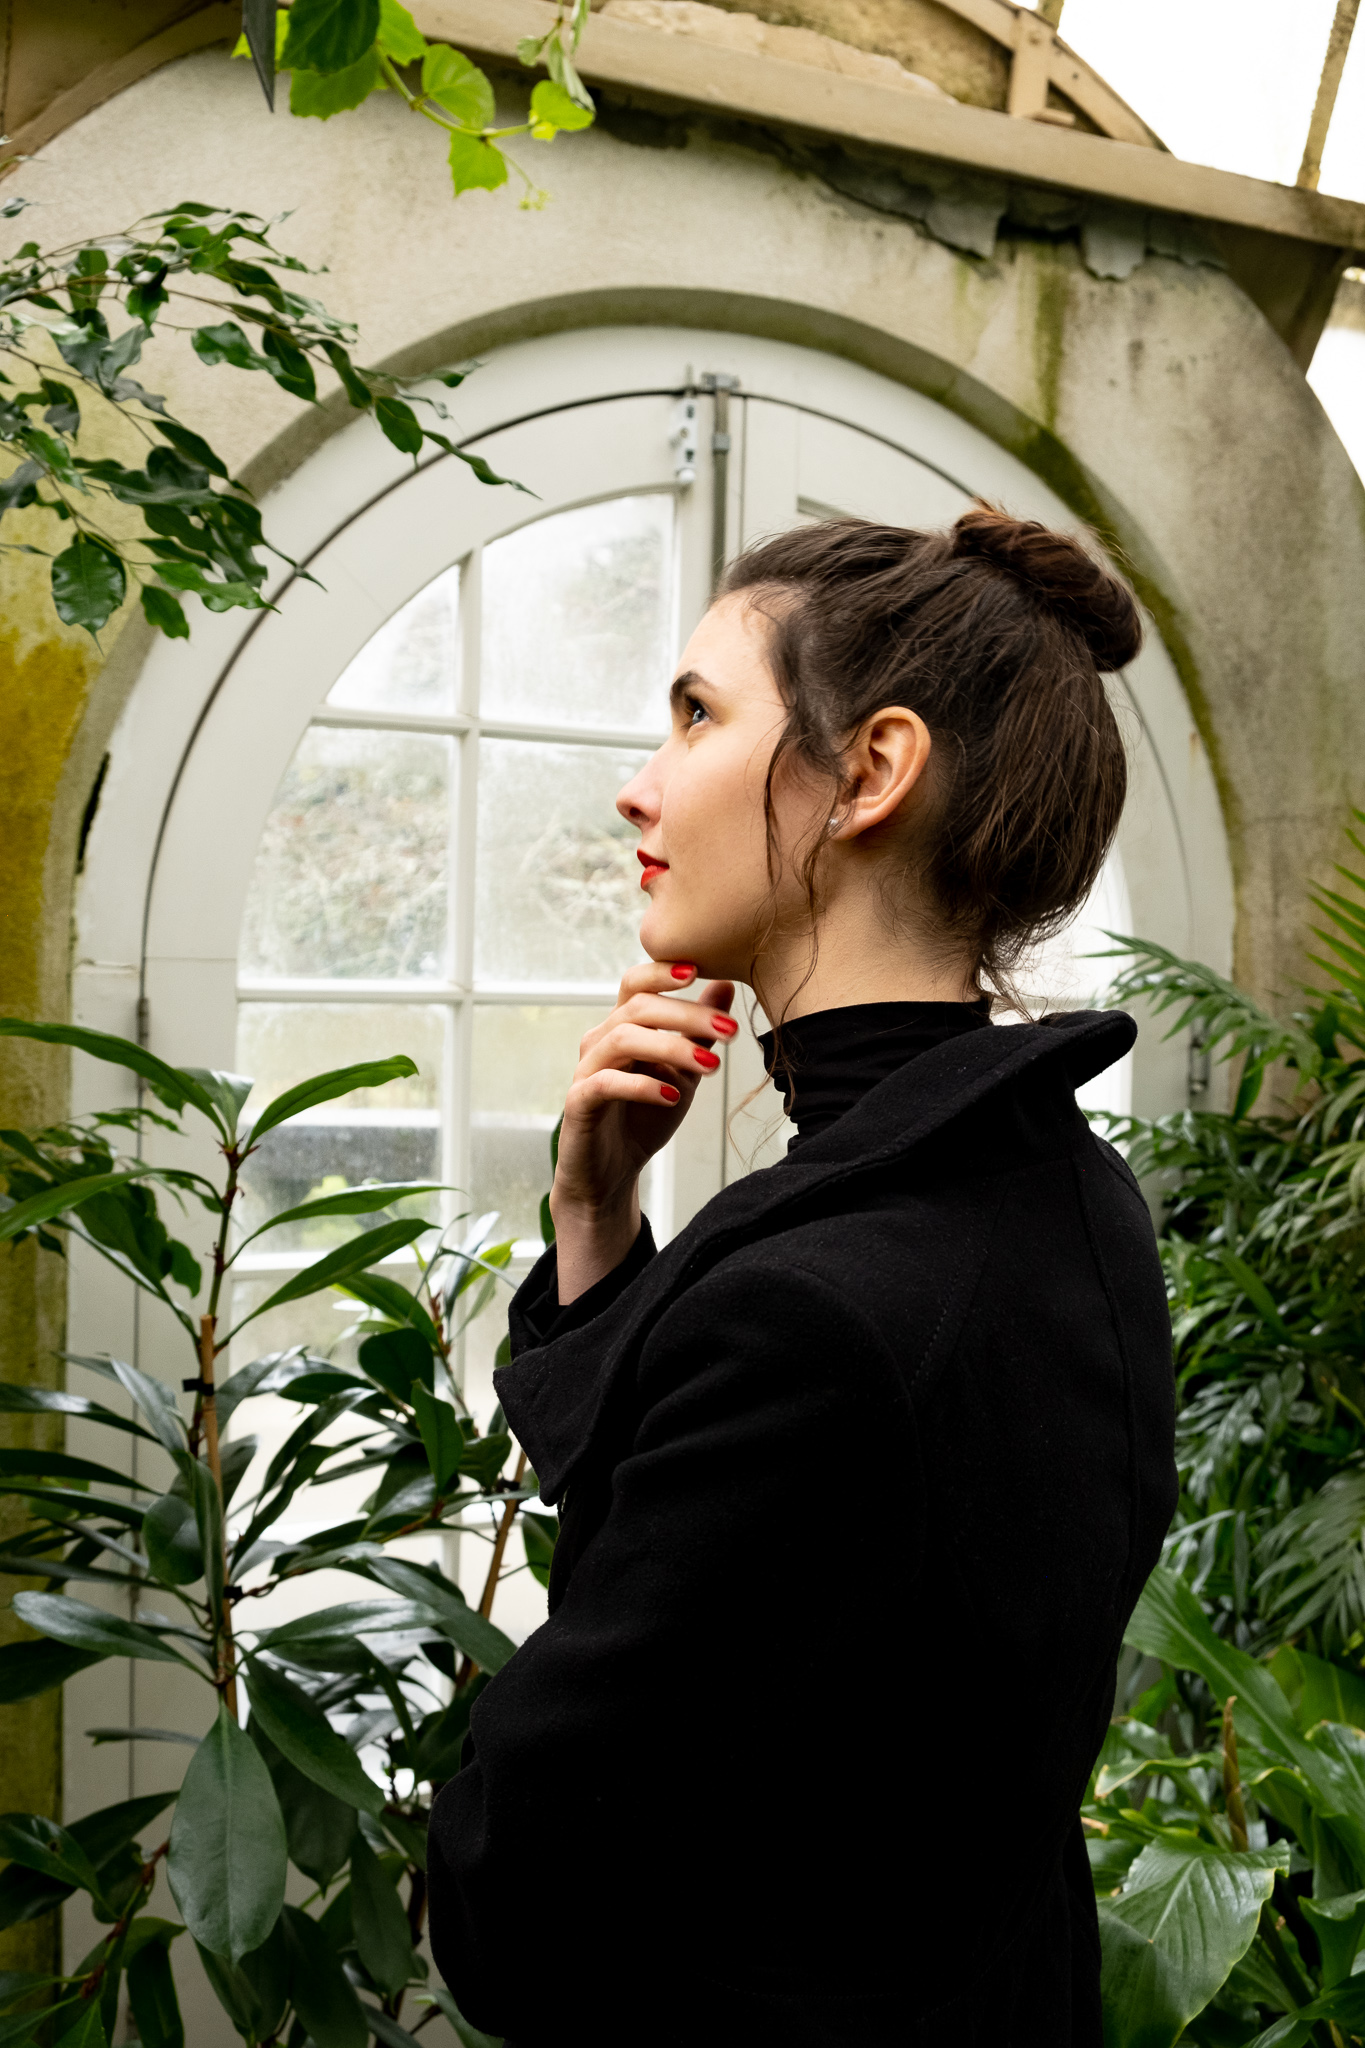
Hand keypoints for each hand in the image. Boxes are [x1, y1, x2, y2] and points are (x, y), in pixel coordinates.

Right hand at [549, 961, 735, 1301]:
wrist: (612, 1174)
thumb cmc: (644, 1118)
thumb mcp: (682, 1072)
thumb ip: (698, 1033)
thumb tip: (725, 985)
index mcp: (622, 1027)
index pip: (636, 984)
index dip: (663, 972)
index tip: (699, 971)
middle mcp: (600, 1041)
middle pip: (638, 1008)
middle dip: (688, 1015)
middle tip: (731, 1030)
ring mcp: (587, 1071)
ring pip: (623, 1039)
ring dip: (672, 1048)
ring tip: (711, 1067)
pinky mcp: (578, 1103)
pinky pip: (606, 1083)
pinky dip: (642, 1086)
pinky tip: (673, 1096)